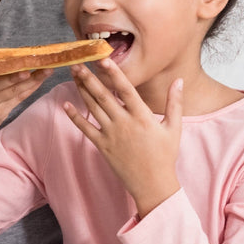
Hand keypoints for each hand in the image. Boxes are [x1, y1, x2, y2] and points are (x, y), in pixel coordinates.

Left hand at [63, 61, 181, 215]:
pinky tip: (65, 105)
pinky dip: (74, 117)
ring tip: (73, 75)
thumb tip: (179, 80)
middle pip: (103, 96)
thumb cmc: (165, 155)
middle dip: (89, 78)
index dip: (114, 73)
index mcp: (142, 116)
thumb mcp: (174, 128)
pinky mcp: (102, 146)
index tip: (103, 59)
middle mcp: (125, 123)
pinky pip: (85, 129)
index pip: (126, 89)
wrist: (153, 184)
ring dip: (81, 90)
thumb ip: (174, 103)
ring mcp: (111, 134)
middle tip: (77, 63)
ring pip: (93, 108)